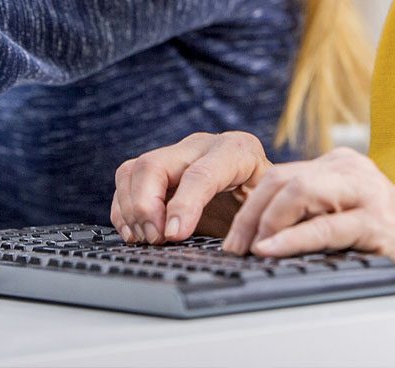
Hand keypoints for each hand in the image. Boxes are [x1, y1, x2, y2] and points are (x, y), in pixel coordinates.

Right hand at [112, 131, 271, 243]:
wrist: (265, 186)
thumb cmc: (268, 199)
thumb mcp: (271, 207)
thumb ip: (254, 222)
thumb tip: (232, 248)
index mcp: (237, 151)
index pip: (202, 173)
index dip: (184, 205)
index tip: (174, 236)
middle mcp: (201, 145)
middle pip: (155, 164)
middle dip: (146, 206)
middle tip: (155, 239)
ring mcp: (177, 153)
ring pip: (135, 169)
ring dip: (131, 209)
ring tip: (145, 239)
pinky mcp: (160, 167)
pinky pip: (127, 179)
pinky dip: (123, 209)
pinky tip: (136, 232)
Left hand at [223, 146, 394, 285]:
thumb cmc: (393, 245)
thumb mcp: (348, 216)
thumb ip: (314, 211)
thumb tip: (257, 231)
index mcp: (342, 164)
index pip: (281, 174)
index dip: (250, 204)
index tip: (232, 237)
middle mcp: (352, 169)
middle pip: (282, 179)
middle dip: (249, 213)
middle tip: (232, 247)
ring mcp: (366, 191)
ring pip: (298, 192)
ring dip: (266, 222)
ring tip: (249, 249)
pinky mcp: (377, 221)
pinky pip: (324, 226)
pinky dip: (292, 240)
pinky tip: (271, 251)